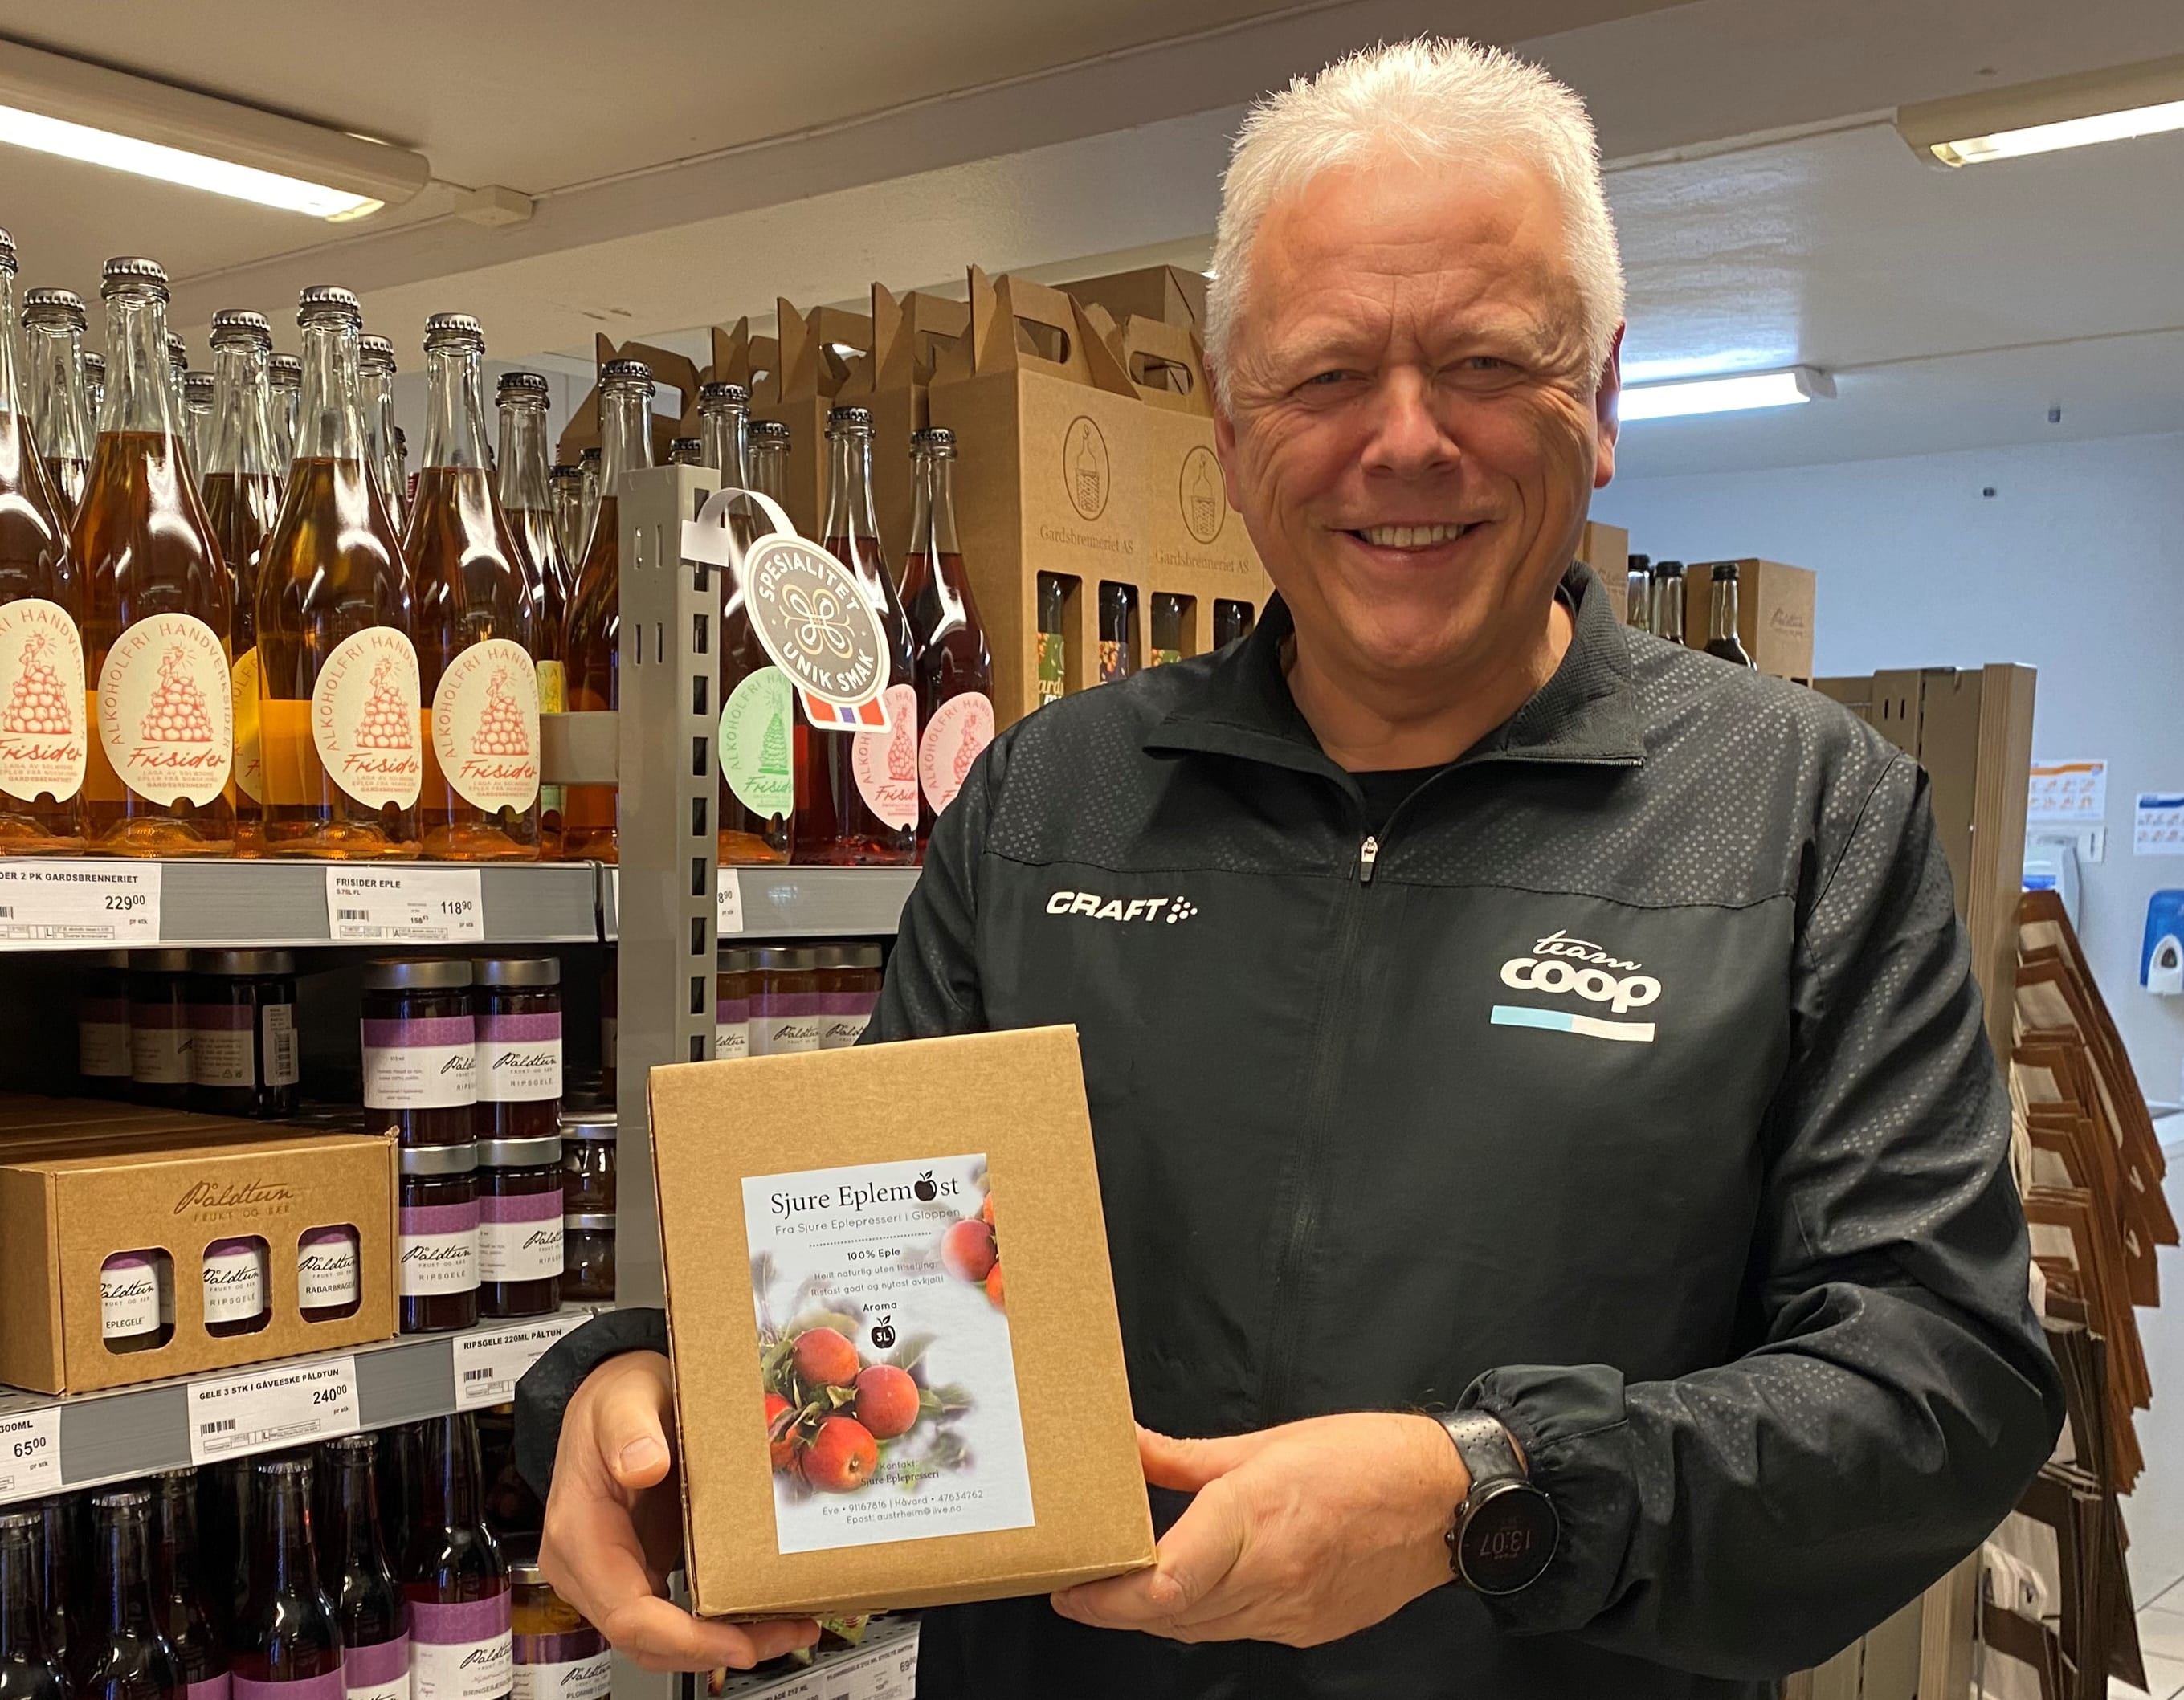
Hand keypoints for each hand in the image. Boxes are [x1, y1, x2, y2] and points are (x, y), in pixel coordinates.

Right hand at [538, 1350, 819, 1670]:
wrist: (611, 1397)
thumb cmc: (613, 1398)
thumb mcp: (623, 1399)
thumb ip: (629, 1429)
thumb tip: (644, 1465)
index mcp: (579, 1533)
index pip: (627, 1615)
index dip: (684, 1639)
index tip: (737, 1641)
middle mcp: (589, 1567)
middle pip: (649, 1640)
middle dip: (718, 1649)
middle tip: (787, 1632)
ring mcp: (613, 1574)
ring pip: (663, 1638)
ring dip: (723, 1643)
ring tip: (788, 1625)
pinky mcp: (639, 1571)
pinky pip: (673, 1616)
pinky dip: (716, 1624)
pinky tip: (761, 1612)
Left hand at [1051, 1415, 1465, 1646]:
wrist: (1447, 1504)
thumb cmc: (1367, 1459)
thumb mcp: (1267, 1442)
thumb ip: (1184, 1457)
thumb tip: (1126, 1448)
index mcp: (1256, 1516)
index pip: (1164, 1583)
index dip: (1106, 1596)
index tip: (1069, 1586)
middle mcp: (1271, 1573)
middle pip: (1168, 1616)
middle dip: (1113, 1609)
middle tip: (1074, 1588)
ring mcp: (1290, 1610)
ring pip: (1197, 1631)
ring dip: (1152, 1617)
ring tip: (1118, 1590)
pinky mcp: (1307, 1627)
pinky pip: (1235, 1631)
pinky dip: (1201, 1617)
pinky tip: (1188, 1591)